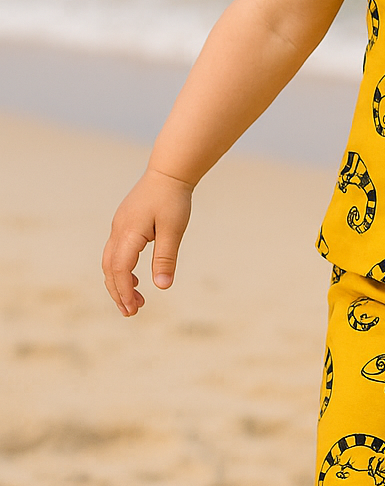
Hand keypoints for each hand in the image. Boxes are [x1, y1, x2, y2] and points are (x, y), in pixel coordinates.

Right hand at [102, 168, 193, 315]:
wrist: (168, 172)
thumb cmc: (173, 200)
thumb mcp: (173, 230)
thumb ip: (166, 258)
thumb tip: (162, 286)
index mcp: (129, 233)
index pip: (120, 269)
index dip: (125, 291)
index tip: (134, 309)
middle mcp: (118, 231)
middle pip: (110, 269)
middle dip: (118, 292)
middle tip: (131, 313)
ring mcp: (119, 227)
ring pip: (110, 262)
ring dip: (119, 282)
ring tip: (134, 300)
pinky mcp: (124, 224)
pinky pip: (116, 252)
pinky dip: (121, 269)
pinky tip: (136, 277)